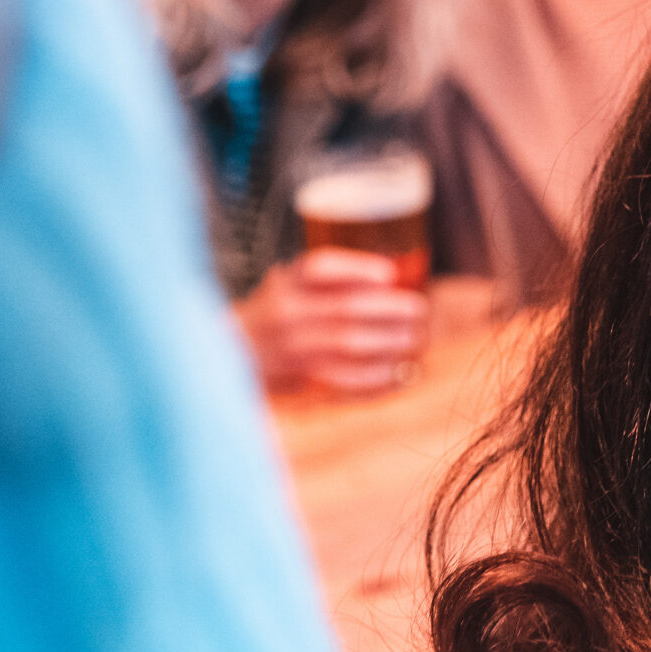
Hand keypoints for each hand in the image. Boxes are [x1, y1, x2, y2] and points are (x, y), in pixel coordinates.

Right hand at [236, 249, 429, 394]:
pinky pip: (343, 382)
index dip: (357, 270)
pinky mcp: (298, 382)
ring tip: (416, 339)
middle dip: (389, 310)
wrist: (230, 352)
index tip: (389, 274)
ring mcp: (290, 351)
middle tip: (420, 310)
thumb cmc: (275, 310)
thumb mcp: (290, 282)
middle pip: (344, 310)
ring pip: (347, 346)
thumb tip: (395, 278)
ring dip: (389, 343)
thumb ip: (331, 279)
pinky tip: (402, 373)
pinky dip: (377, 378)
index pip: (320, 269)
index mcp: (285, 284)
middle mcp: (285, 315)